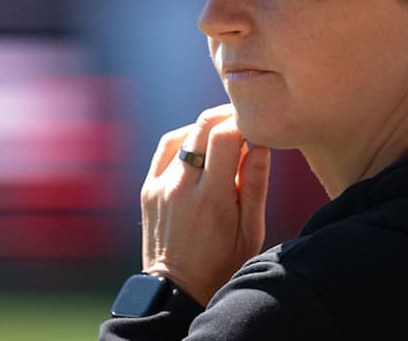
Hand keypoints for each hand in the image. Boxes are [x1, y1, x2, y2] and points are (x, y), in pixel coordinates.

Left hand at [140, 104, 271, 306]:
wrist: (175, 290)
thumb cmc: (222, 263)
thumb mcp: (250, 231)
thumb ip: (254, 185)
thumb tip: (259, 144)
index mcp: (211, 198)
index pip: (225, 136)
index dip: (244, 122)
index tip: (256, 127)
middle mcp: (181, 186)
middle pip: (202, 126)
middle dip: (226, 116)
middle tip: (244, 124)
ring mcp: (159, 186)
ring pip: (183, 133)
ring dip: (205, 129)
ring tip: (224, 139)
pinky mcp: (148, 188)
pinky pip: (165, 149)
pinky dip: (185, 139)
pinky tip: (200, 149)